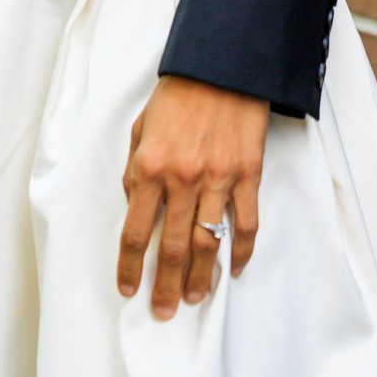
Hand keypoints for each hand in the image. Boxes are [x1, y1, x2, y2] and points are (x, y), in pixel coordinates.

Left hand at [118, 74, 268, 318]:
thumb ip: (134, 170)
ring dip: (201, 278)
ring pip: (209, 244)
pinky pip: (246, 224)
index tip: (128, 289)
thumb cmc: (178, 94)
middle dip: (166, 286)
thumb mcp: (140, 127)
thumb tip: (133, 208)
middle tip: (164, 311)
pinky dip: (242, 252)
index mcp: (149, 167)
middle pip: (172, 248)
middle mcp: (182, 179)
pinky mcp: (248, 175)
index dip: (129, 266)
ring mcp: (218, 180)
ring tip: (194, 299)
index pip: (133, 231)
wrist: (221, 65)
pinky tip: (235, 269)